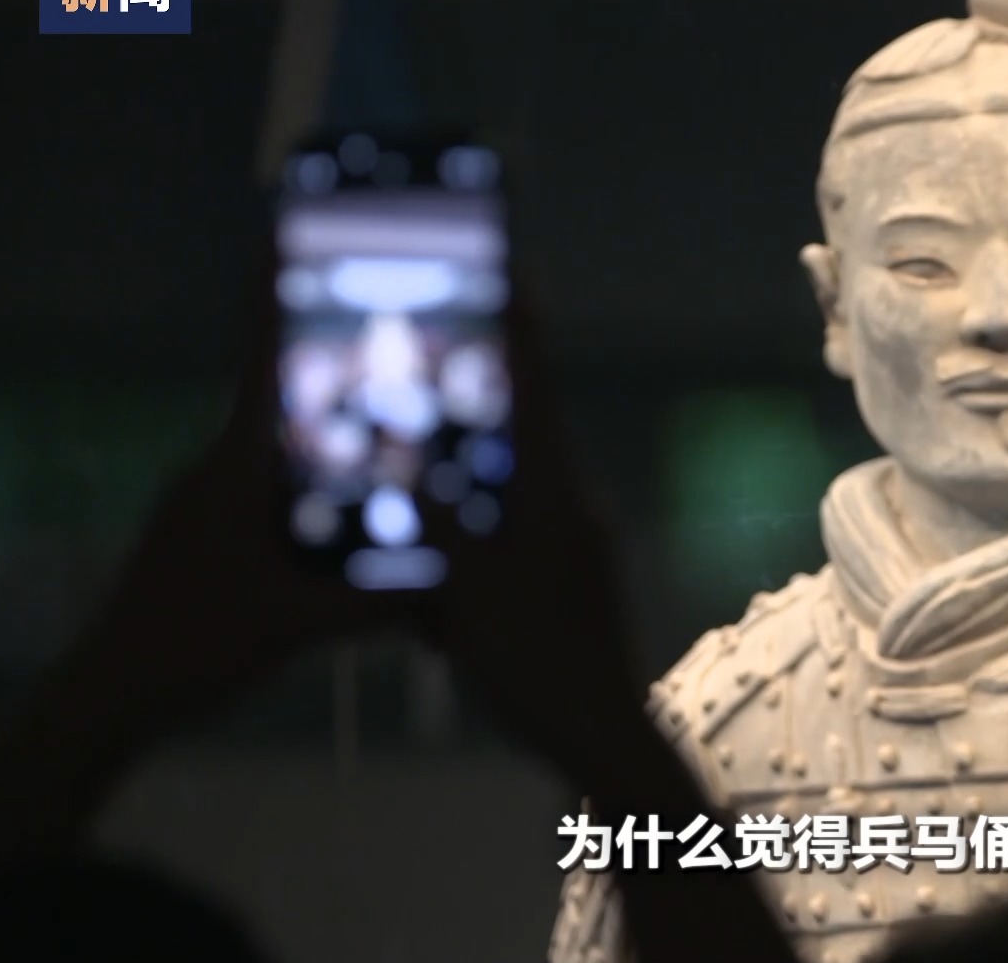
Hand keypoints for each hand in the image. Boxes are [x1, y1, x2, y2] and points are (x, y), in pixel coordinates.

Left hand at [84, 245, 409, 714]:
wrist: (112, 694)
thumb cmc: (195, 645)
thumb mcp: (296, 624)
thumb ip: (377, 602)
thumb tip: (456, 584)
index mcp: (237, 470)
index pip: (263, 364)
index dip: (277, 298)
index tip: (289, 235)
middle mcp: (220, 471)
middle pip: (285, 402)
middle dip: (336, 371)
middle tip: (394, 342)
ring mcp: (208, 505)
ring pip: (281, 454)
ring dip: (329, 439)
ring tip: (390, 431)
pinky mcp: (207, 538)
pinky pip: (271, 494)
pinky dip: (314, 490)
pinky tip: (352, 516)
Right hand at [406, 279, 646, 776]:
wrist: (601, 736)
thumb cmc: (536, 665)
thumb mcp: (470, 595)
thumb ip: (437, 527)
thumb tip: (405, 465)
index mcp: (554, 497)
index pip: (533, 393)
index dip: (520, 331)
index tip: (511, 271)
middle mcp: (573, 508)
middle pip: (523, 431)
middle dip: (484, 393)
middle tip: (440, 351)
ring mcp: (577, 546)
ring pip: (516, 486)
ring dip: (475, 466)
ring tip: (424, 446)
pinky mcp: (571, 583)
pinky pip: (517, 534)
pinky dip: (479, 526)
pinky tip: (440, 542)